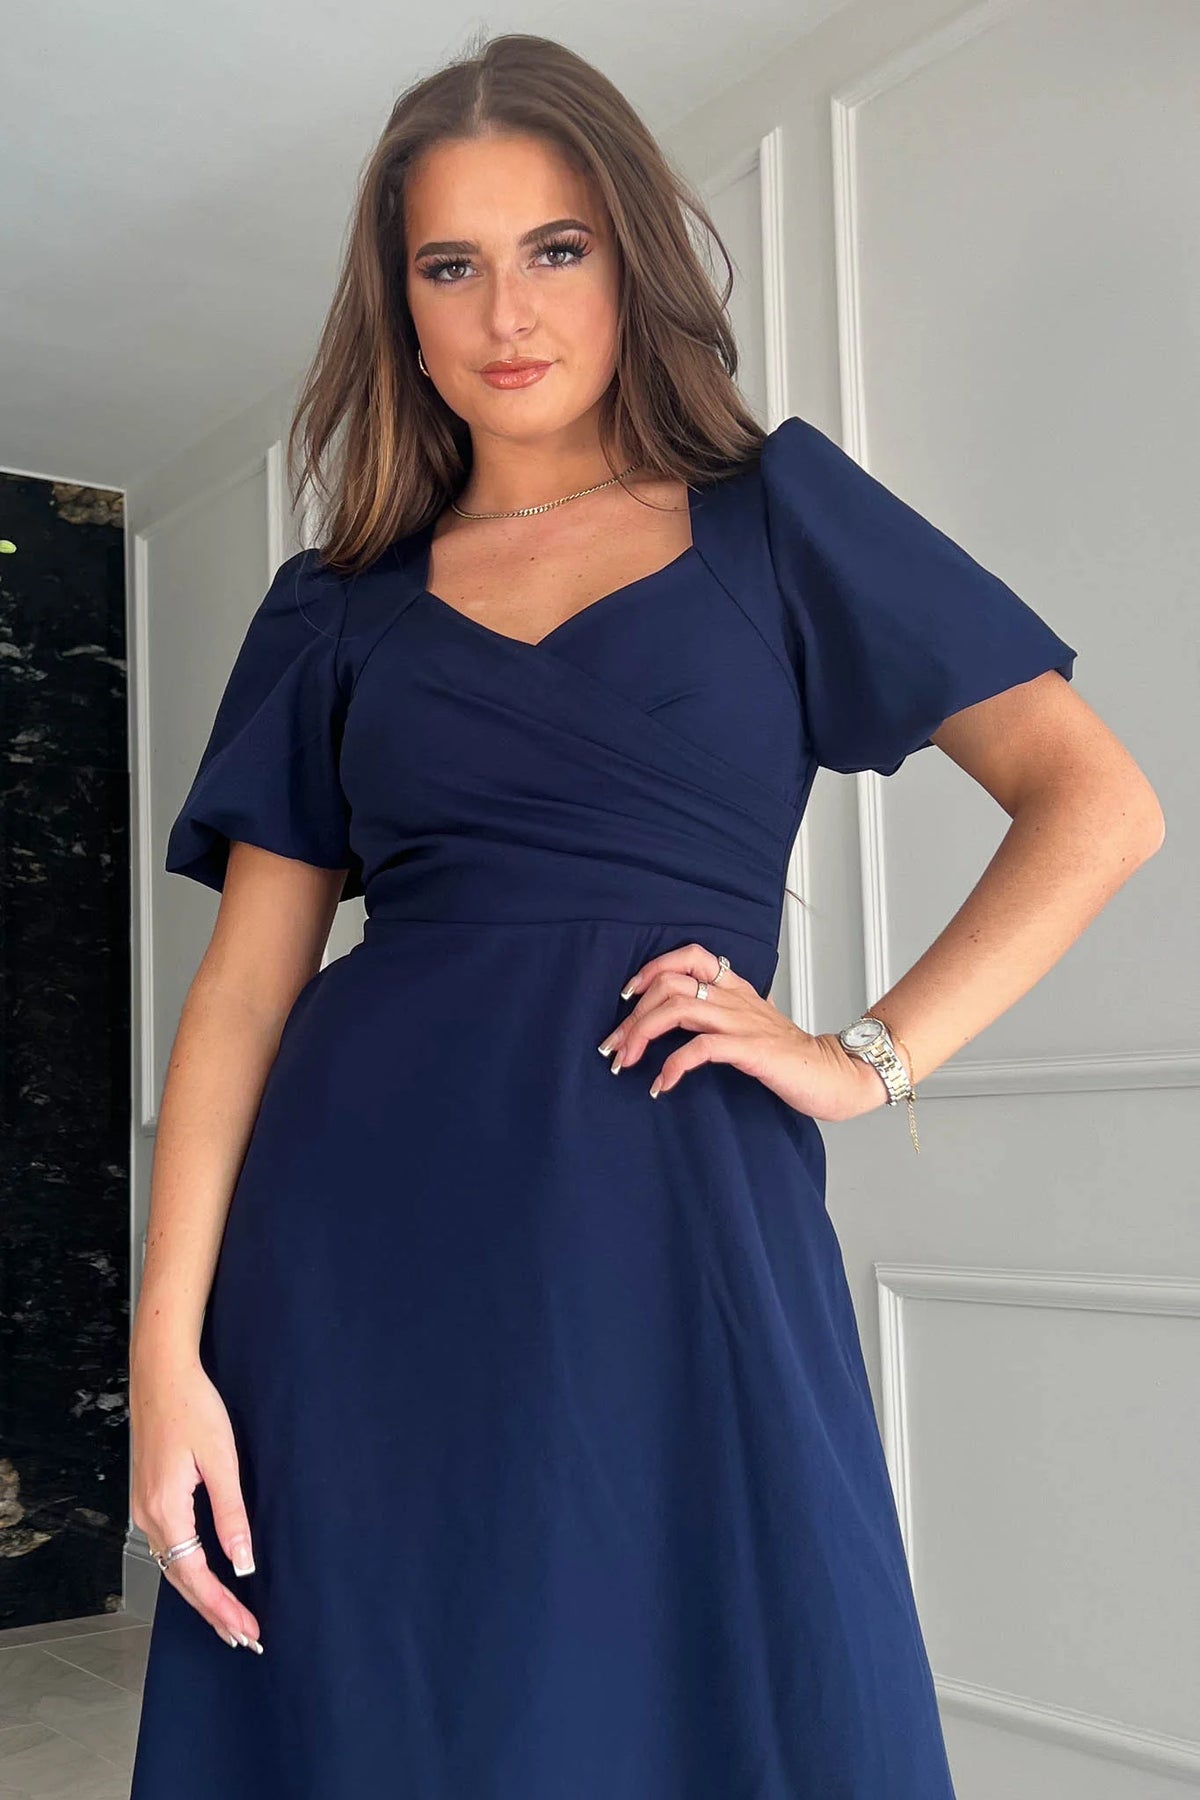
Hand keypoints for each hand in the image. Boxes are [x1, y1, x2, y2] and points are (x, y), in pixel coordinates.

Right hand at [129, 1349, 263, 1652]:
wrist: (162, 1373)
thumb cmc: (194, 1407)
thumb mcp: (221, 1459)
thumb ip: (231, 1514)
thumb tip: (242, 1563)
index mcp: (166, 1509)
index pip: (195, 1576)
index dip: (222, 1606)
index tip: (248, 1629)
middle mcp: (149, 1516)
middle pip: (181, 1579)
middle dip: (213, 1612)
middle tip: (245, 1637)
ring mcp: (145, 1507)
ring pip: (174, 1565)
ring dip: (202, 1595)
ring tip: (230, 1620)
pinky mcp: (150, 1496)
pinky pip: (170, 1546)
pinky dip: (190, 1571)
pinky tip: (206, 1578)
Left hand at [597, 941, 887, 1122]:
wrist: (834, 1075)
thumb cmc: (789, 1056)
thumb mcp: (751, 1026)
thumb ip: (720, 1016)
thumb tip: (678, 1021)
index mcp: (736, 989)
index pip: (689, 956)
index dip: (652, 968)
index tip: (627, 997)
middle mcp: (735, 999)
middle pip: (670, 984)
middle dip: (632, 1016)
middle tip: (615, 1048)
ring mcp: (742, 1022)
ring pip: (678, 1008)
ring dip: (642, 1035)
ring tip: (627, 1063)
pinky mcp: (750, 1050)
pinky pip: (700, 1048)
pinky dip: (672, 1065)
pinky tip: (662, 1084)